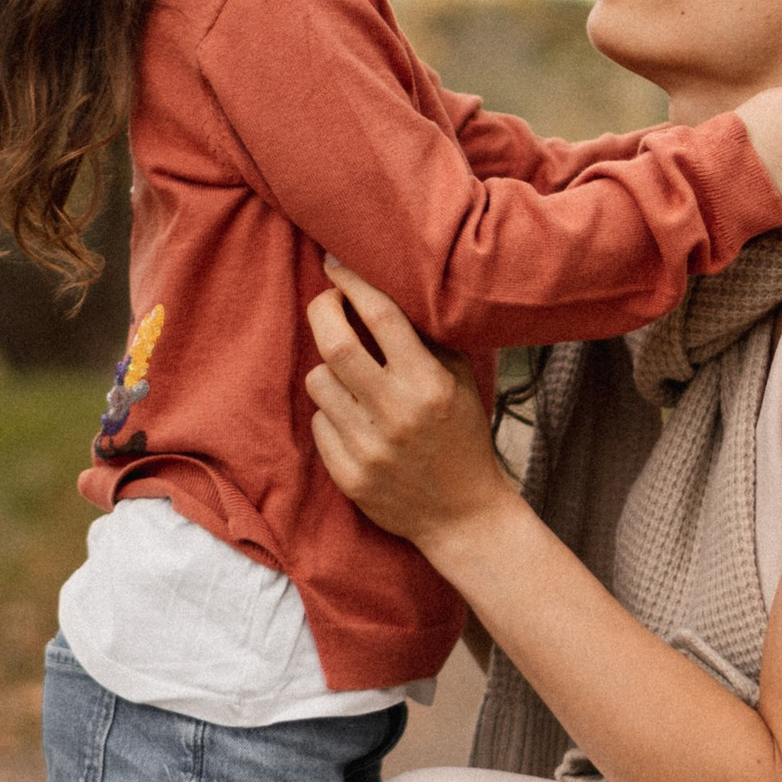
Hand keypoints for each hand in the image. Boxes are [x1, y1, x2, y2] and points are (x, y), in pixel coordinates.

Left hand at [304, 261, 515, 553]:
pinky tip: (355, 420)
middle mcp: (397, 413)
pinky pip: (318, 423)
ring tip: (351, 375)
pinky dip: (330, 413)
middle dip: (322, 310)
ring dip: (328, 369)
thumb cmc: (462, 438)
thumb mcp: (459, 381)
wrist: (463, 516)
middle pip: (334, 343)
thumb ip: (425, 339)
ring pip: (319, 381)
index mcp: (429, 383)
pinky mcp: (348, 475)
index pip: (380, 315)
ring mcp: (369, 447)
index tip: (336, 266)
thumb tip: (380, 288)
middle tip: (327, 302)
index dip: (352, 282)